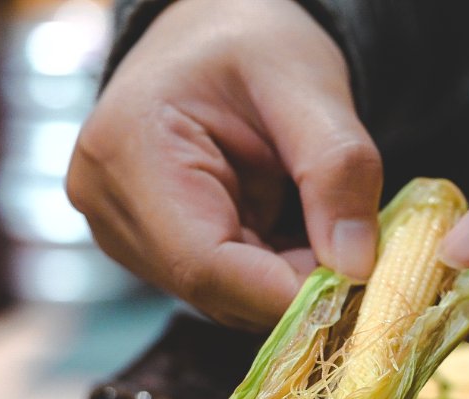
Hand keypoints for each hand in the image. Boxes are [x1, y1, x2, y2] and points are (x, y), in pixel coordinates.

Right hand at [66, 0, 381, 329]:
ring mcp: (122, 231)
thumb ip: (338, 170)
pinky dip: (270, 272)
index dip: (286, 292)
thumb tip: (356, 268)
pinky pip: (220, 286)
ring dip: (285, 279)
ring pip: (221, 297)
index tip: (359, 286)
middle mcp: (109, 203)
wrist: (209, 31)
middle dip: (295, 285)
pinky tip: (293, 229)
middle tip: (358, 252)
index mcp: (129, 150)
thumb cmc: (250, 39)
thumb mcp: (309, 83)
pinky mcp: (146, 247)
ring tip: (323, 223)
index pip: (205, 263)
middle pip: (214, 289)